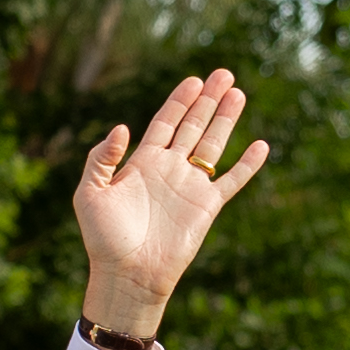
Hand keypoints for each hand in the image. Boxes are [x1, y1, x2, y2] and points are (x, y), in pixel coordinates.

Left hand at [70, 69, 267, 342]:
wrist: (127, 275)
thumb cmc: (103, 238)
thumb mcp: (90, 193)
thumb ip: (102, 158)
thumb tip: (122, 127)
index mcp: (142, 162)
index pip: (165, 122)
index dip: (179, 100)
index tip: (194, 80)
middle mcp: (169, 169)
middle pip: (193, 126)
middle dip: (208, 100)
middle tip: (224, 74)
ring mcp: (190, 187)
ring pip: (213, 145)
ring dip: (226, 120)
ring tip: (238, 93)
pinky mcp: (207, 207)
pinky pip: (232, 181)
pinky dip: (247, 164)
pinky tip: (260, 144)